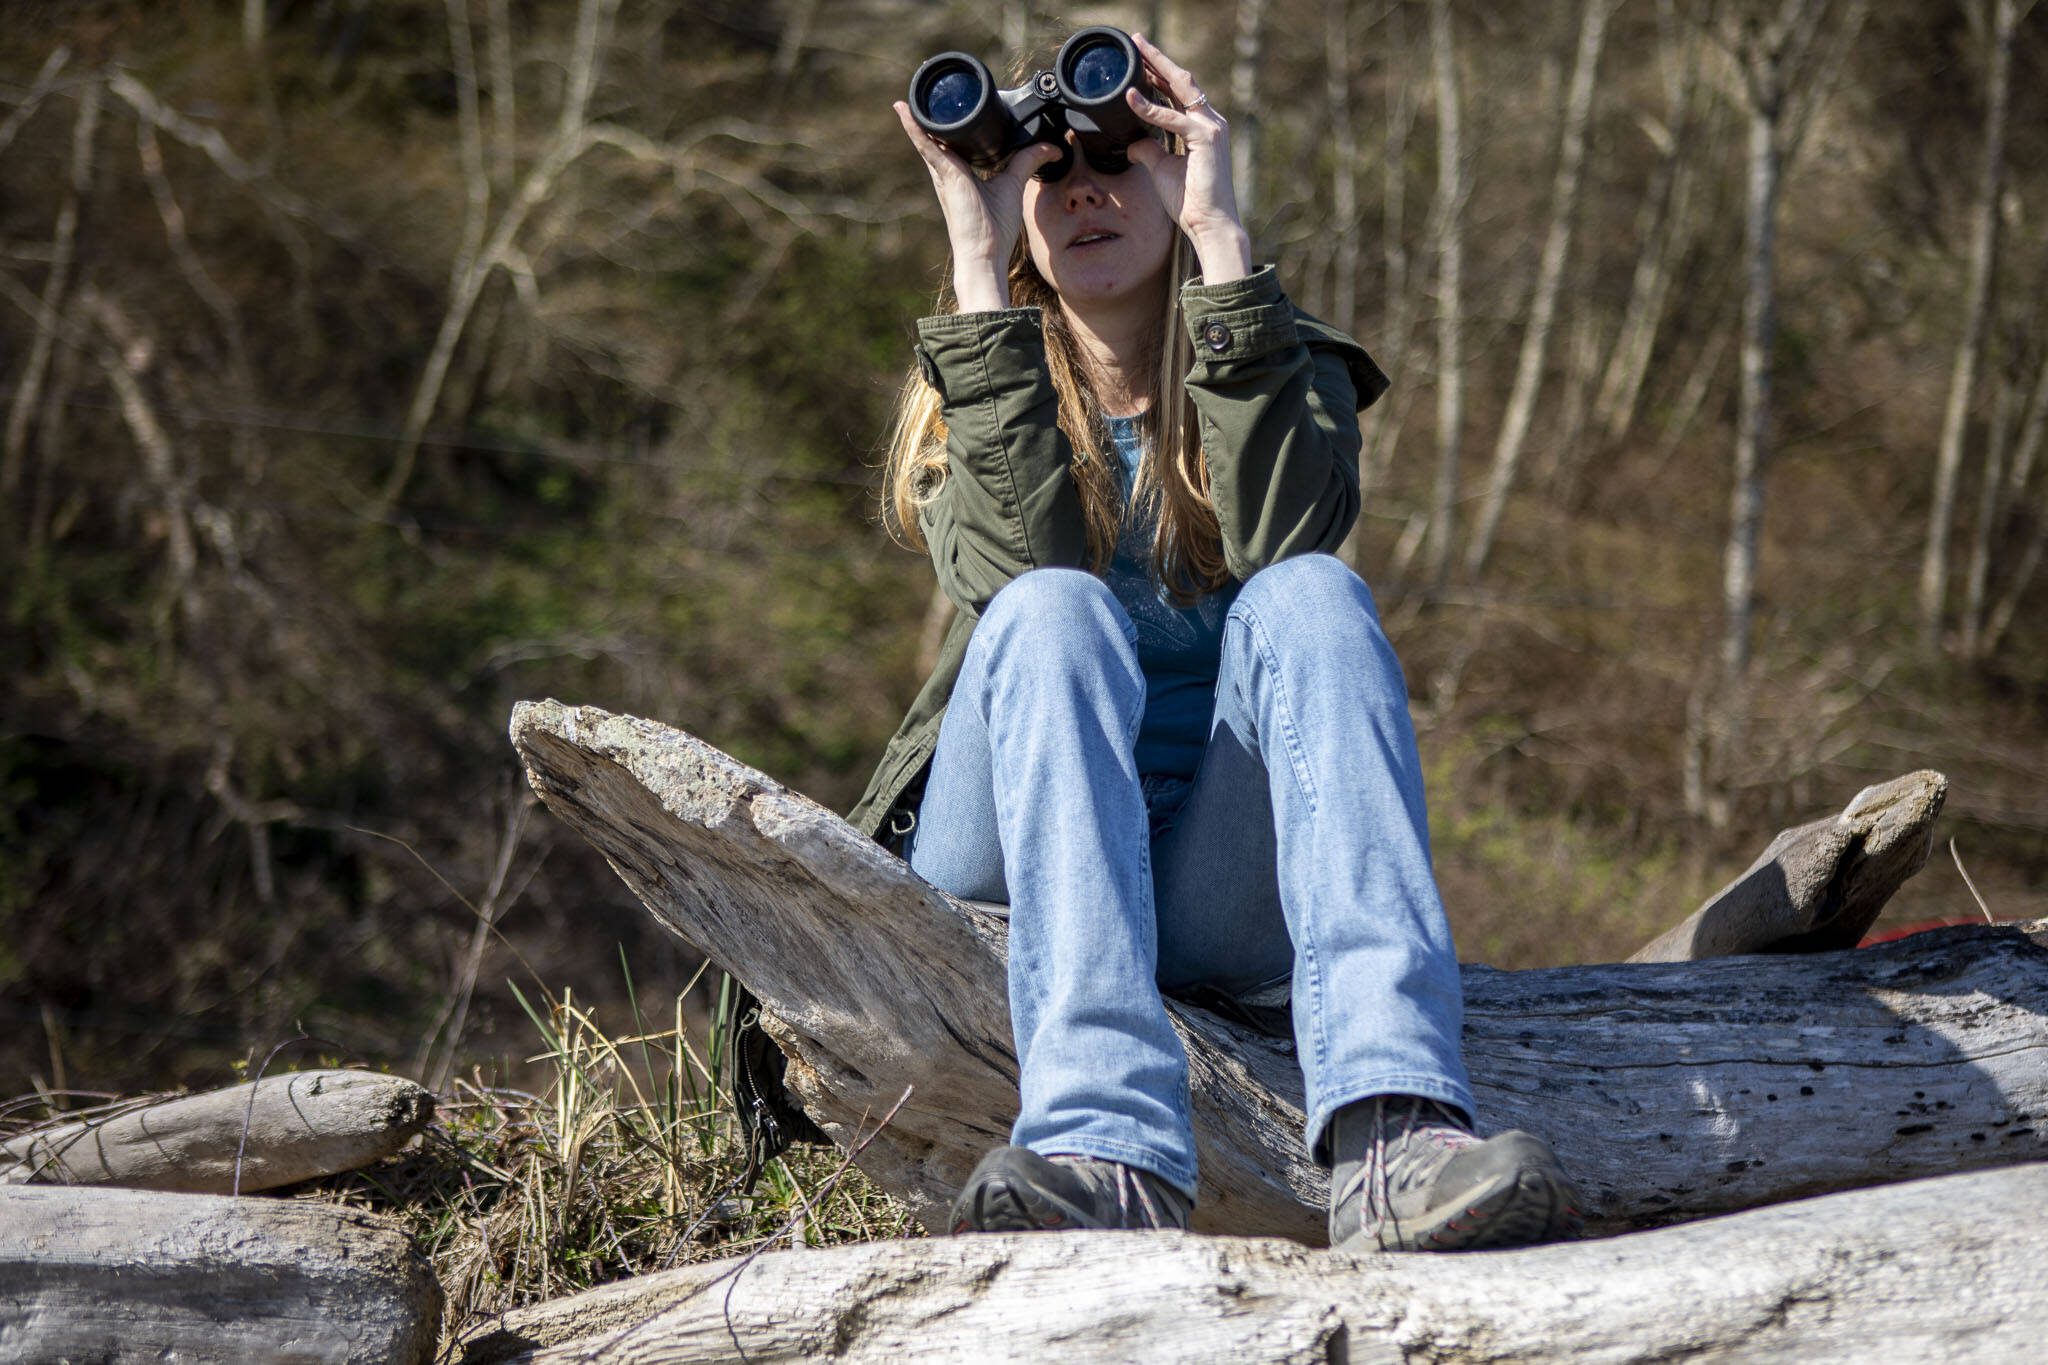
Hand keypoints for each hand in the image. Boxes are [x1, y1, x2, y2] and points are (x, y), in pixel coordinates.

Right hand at [894, 101, 1063, 310]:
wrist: (984, 254)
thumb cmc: (994, 228)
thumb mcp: (1013, 185)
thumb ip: (1028, 162)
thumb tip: (1051, 149)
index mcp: (960, 173)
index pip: (952, 143)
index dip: (951, 126)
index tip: (951, 108)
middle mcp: (947, 171)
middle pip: (937, 137)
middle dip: (931, 118)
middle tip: (927, 94)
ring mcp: (943, 172)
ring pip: (928, 137)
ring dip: (917, 117)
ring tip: (908, 95)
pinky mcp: (945, 174)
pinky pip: (926, 145)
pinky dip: (915, 128)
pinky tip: (904, 110)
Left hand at [1123, 33, 1251, 283]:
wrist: (1211, 224)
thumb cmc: (1191, 201)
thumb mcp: (1163, 170)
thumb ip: (1150, 151)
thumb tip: (1134, 142)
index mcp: (1203, 127)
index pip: (1179, 92)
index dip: (1159, 74)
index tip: (1140, 60)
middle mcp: (1211, 121)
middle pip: (1181, 81)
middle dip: (1158, 59)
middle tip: (1137, 40)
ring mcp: (1211, 127)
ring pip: (1181, 88)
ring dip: (1157, 68)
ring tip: (1136, 54)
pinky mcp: (1206, 139)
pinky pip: (1173, 118)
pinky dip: (1151, 108)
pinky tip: (1131, 98)